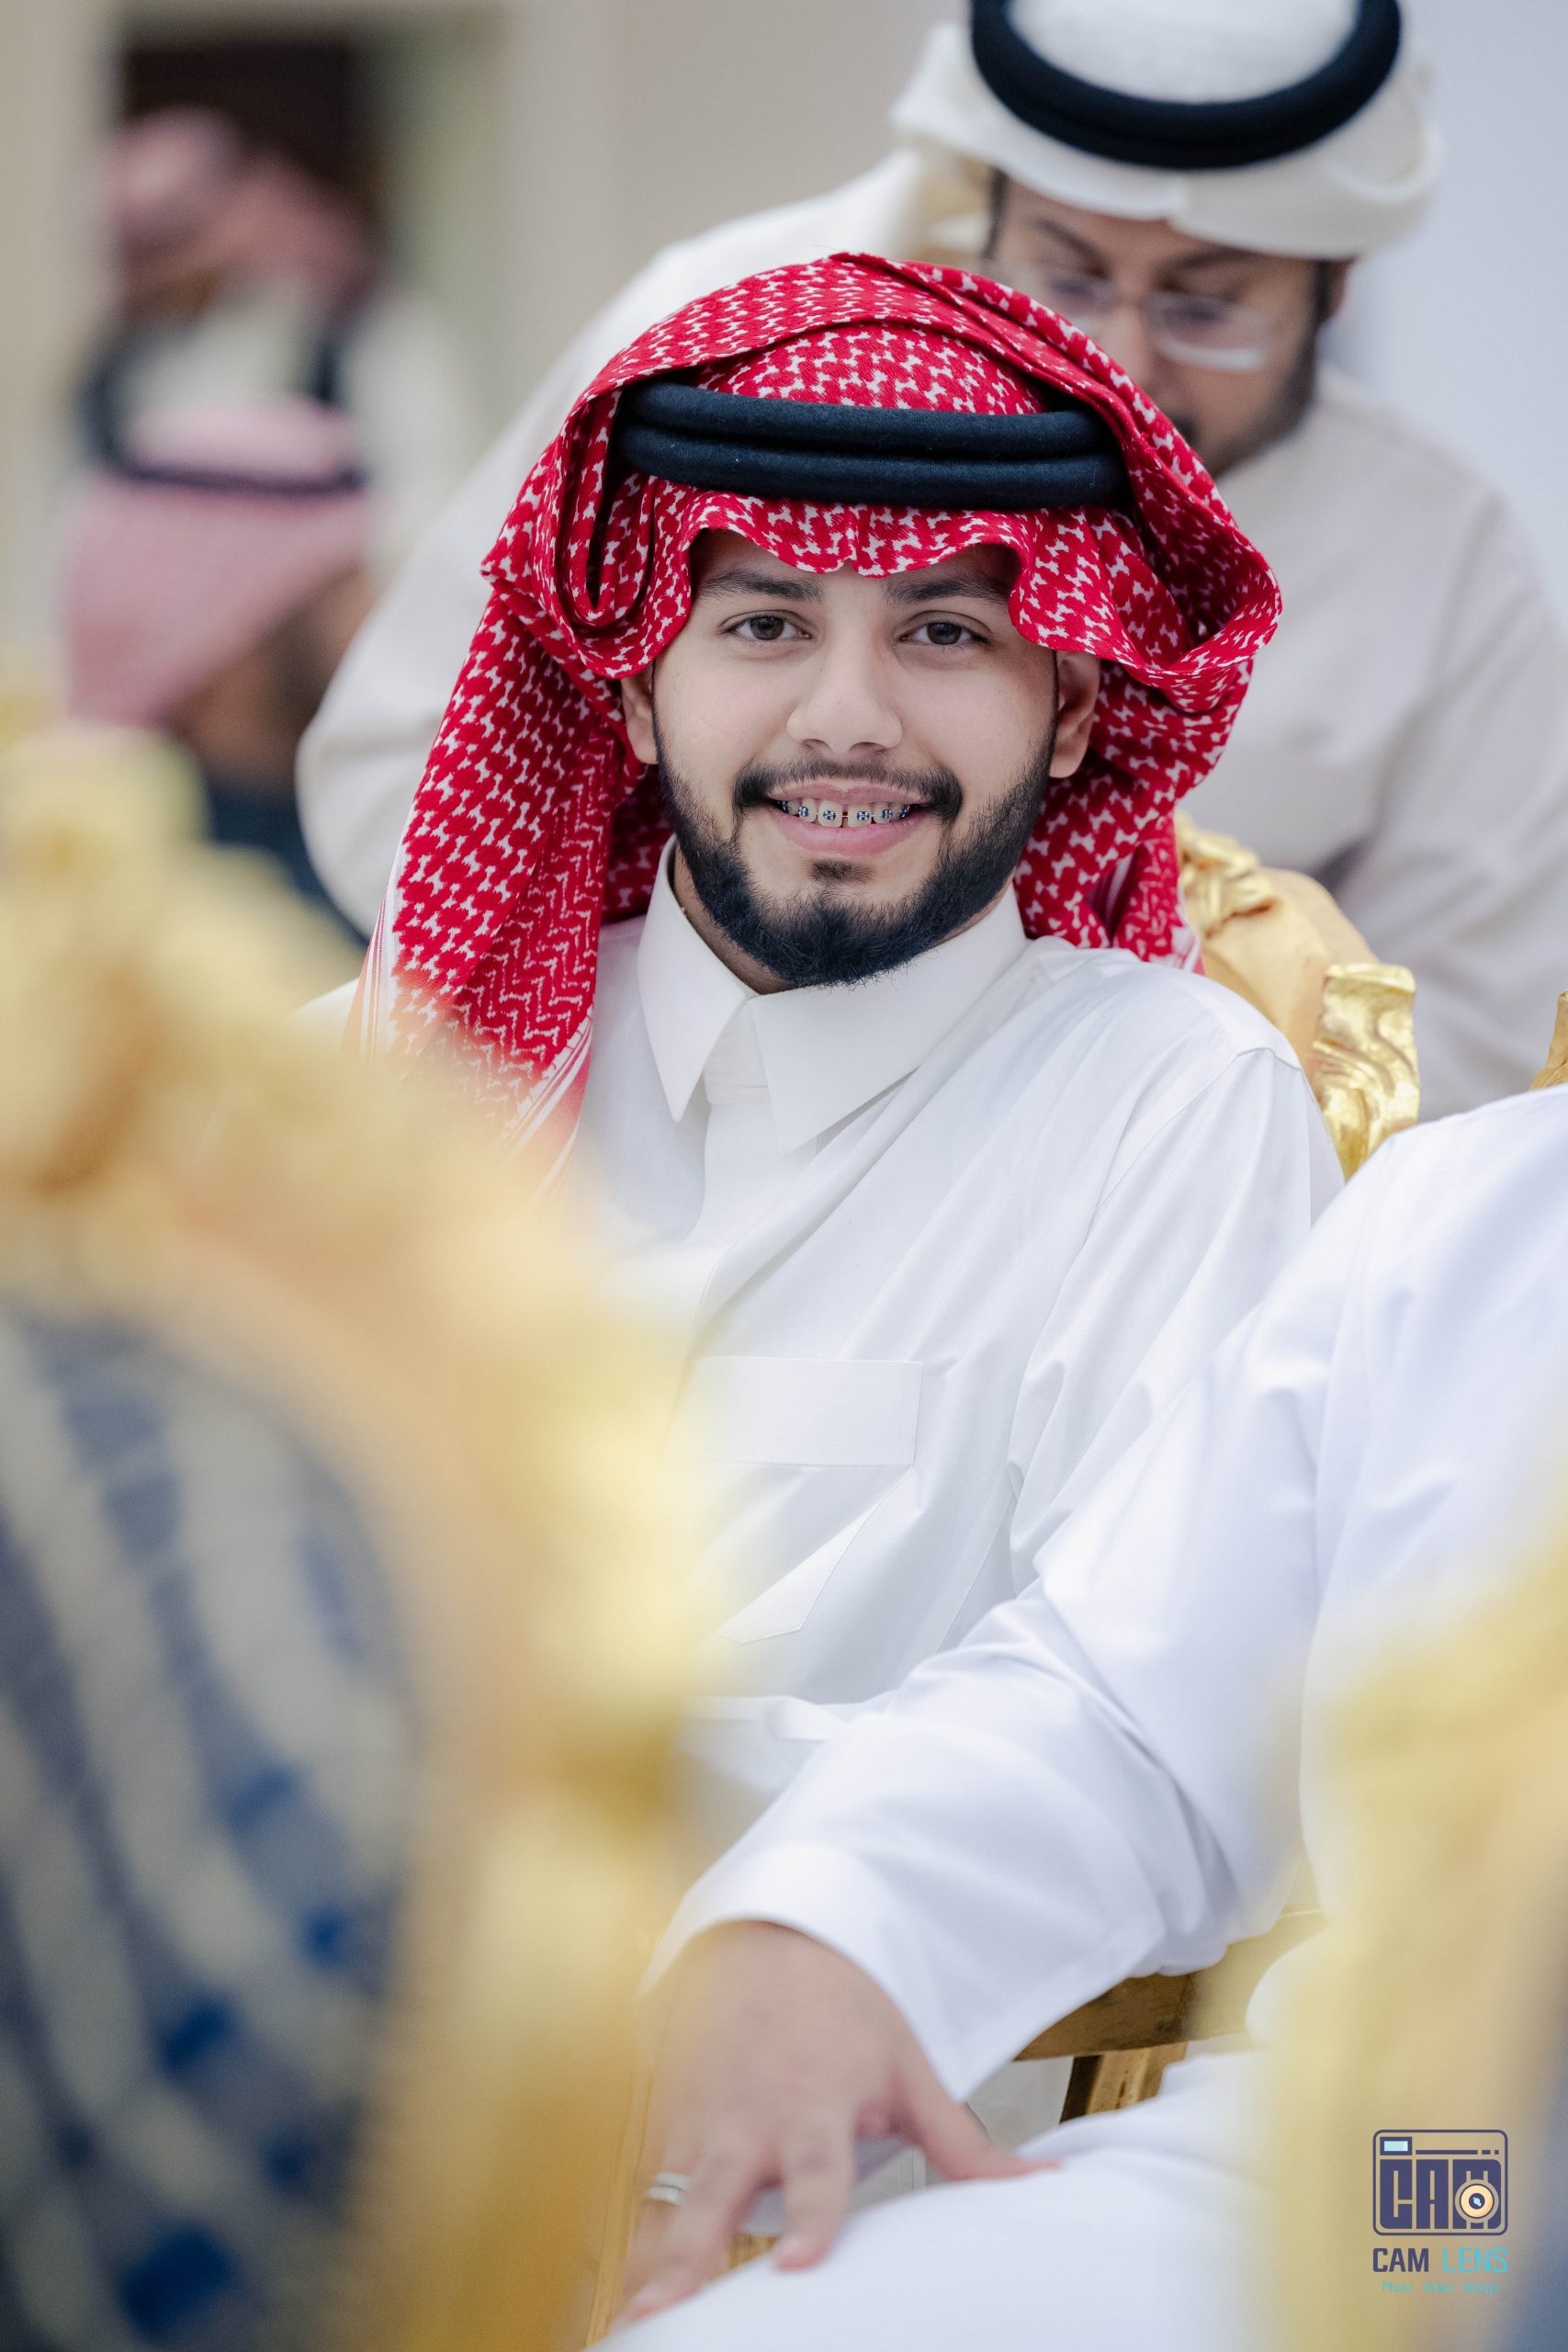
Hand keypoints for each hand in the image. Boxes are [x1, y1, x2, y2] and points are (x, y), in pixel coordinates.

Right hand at [619, 1921, 1045, 2324]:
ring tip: (636, 2321)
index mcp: (814, 2103)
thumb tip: (1037, 2182)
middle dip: (689, 2256)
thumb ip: (959, 2139)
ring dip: (649, 2261)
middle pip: (713, 2194)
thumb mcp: (907, 2065)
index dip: (811, 2217)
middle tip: (667, 2309)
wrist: (771, 1936)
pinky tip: (630, 2292)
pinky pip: (645, 2188)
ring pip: (663, 2199)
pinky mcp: (667, 2121)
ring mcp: (698, 2120)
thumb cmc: (845, 2006)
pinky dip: (636, 2237)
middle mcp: (748, 2118)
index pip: (816, 2170)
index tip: (799, 2266)